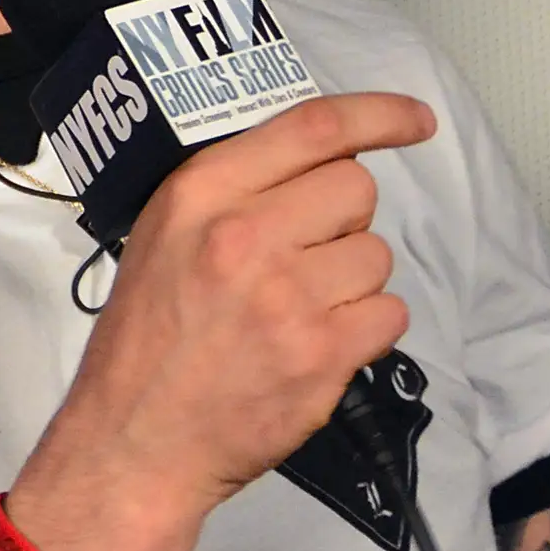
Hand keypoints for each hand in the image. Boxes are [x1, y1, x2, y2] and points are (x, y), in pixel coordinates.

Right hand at [10, 92, 435, 550]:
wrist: (135, 436)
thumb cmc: (146, 336)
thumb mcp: (161, 237)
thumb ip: (230, 194)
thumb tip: (314, 164)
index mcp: (200, 194)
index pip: (312, 128)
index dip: (377, 115)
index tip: (414, 120)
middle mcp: (245, 234)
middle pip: (355, 189)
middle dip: (343, 220)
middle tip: (302, 256)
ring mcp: (287, 296)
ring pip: (376, 255)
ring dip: (352, 281)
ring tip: (298, 309)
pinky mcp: (321, 354)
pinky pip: (389, 314)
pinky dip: (365, 330)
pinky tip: (316, 344)